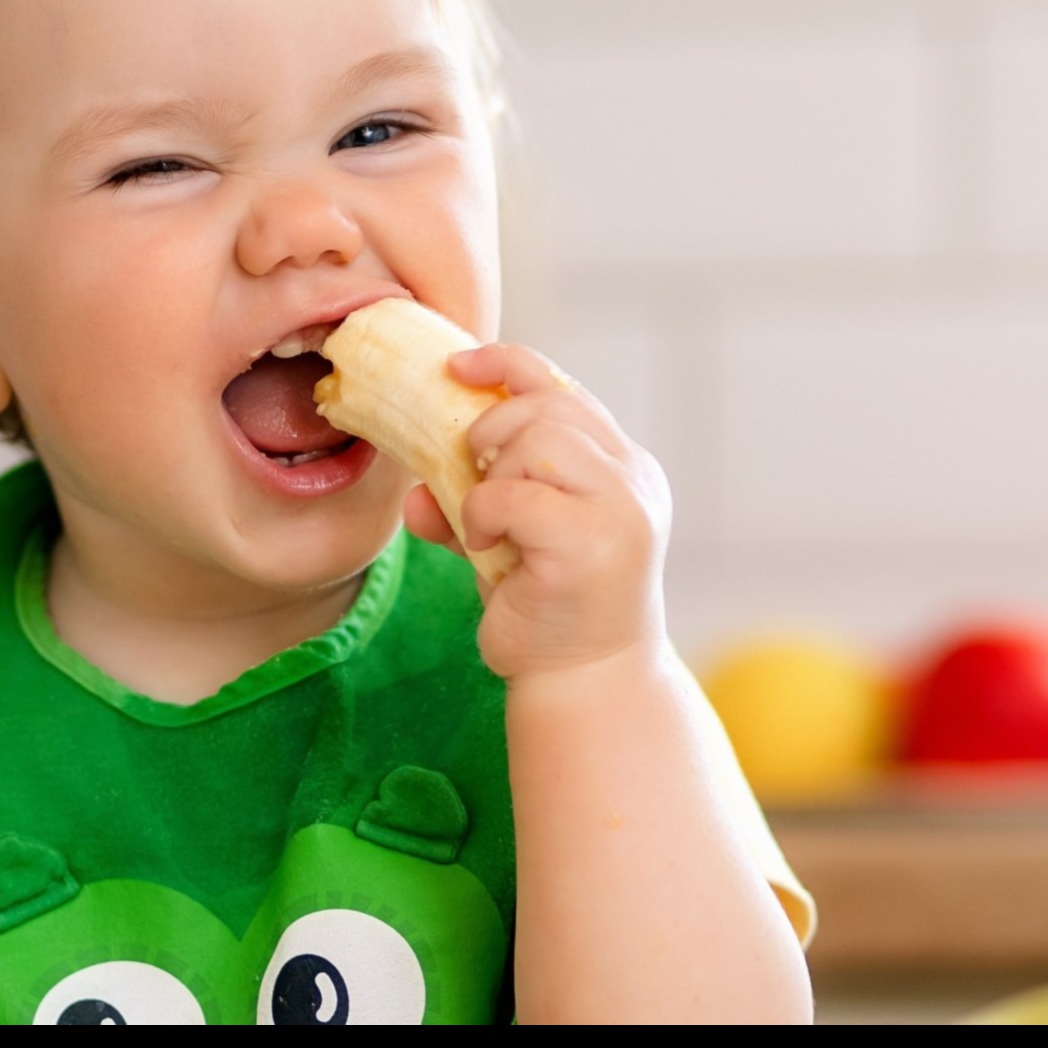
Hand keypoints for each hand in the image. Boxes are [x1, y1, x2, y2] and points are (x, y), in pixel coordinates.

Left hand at [402, 344, 670, 681]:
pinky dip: (483, 512)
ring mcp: (621, 509)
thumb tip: (414, 495)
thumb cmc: (549, 610)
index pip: (565, 389)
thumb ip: (471, 501)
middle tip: (473, 476)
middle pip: (548, 408)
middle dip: (490, 430)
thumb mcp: (509, 539)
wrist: (583, 682)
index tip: (456, 366)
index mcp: (625, 467)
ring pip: (538, 440)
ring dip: (490, 475)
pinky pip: (514, 494)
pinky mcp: (592, 543)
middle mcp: (633, 480)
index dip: (507, 365)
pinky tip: (485, 546)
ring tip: (486, 520)